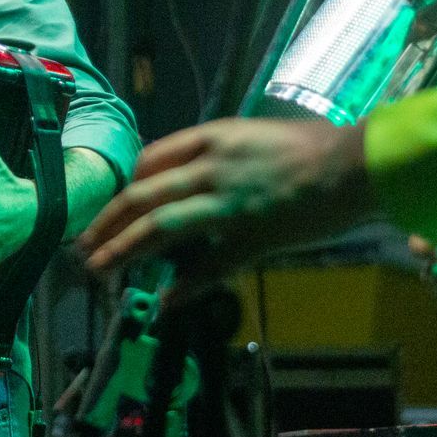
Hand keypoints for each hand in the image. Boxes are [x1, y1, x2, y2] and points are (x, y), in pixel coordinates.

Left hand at [78, 118, 374, 301]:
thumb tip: (194, 173)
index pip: (148, 159)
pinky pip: (208, 266)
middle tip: (82, 244)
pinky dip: (183, 286)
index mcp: (212, 137)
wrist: (355, 166)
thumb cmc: (314, 146)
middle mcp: (211, 168)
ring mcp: (228, 203)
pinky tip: (164, 301)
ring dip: (123, 250)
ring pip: (160, 227)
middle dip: (105, 222)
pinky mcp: (250, 237)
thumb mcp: (255, 135)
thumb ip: (221, 152)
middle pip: (142, 195)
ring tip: (98, 269)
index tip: (106, 205)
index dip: (122, 185)